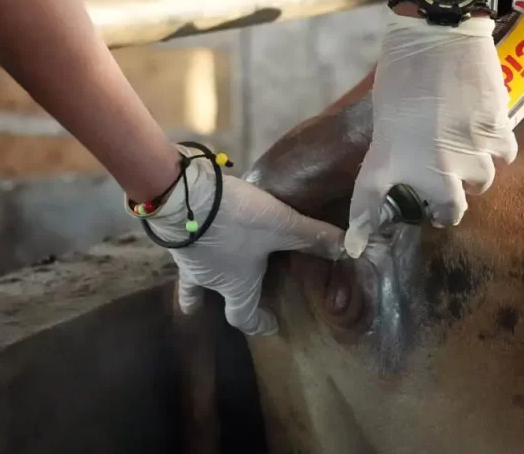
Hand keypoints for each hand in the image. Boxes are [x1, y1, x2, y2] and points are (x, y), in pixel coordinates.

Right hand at [143, 145, 343, 335]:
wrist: (183, 197)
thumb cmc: (236, 221)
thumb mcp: (282, 226)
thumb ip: (313, 236)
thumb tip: (349, 249)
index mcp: (235, 286)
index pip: (243, 316)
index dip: (257, 323)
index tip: (268, 326)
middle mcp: (209, 279)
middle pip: (212, 297)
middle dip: (220, 300)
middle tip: (226, 298)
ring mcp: (186, 258)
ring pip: (193, 274)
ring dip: (201, 275)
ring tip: (207, 266)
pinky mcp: (173, 234)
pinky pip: (185, 247)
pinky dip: (191, 245)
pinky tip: (195, 231)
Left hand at [344, 12, 517, 257]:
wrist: (439, 33)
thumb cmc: (403, 70)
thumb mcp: (385, 116)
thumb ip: (393, 150)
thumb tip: (408, 170)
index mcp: (390, 157)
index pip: (367, 203)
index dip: (362, 229)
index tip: (358, 247)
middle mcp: (429, 166)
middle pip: (448, 211)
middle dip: (446, 210)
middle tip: (442, 198)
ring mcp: (466, 152)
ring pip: (481, 183)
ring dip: (474, 176)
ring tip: (465, 155)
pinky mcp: (495, 132)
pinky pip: (504, 155)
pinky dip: (497, 150)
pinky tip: (487, 135)